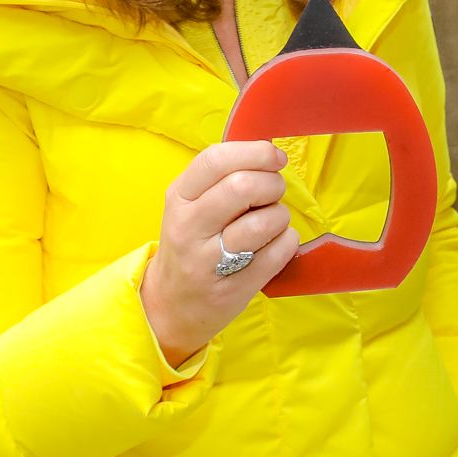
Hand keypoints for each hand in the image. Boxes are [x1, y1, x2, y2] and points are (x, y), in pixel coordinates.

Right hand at [141, 140, 298, 364]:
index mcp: (179, 198)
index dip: (255, 152)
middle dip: (272, 183)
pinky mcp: (235, 288)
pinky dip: (287, 241)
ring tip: (272, 221)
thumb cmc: (191, 243)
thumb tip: (270, 153)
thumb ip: (221, 178)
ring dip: (280, 215)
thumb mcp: (190, 205)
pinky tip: (275, 243)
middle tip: (274, 192)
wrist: (170, 304)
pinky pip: (279, 252)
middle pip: (243, 187)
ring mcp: (210, 261)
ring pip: (264, 222)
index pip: (216, 160)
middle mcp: (189, 227)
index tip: (275, 157)